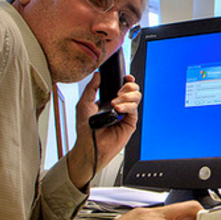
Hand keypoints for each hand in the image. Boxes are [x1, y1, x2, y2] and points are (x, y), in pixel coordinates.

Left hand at [67, 72, 141, 188]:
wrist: (90, 145)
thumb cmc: (86, 129)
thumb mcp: (84, 104)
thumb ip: (91, 88)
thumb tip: (97, 75)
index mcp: (109, 100)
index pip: (122, 86)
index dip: (126, 80)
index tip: (125, 77)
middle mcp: (119, 106)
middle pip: (133, 89)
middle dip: (128, 86)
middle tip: (119, 91)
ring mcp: (126, 113)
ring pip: (136, 97)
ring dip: (127, 96)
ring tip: (115, 103)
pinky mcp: (130, 122)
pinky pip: (134, 109)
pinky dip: (127, 106)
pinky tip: (118, 109)